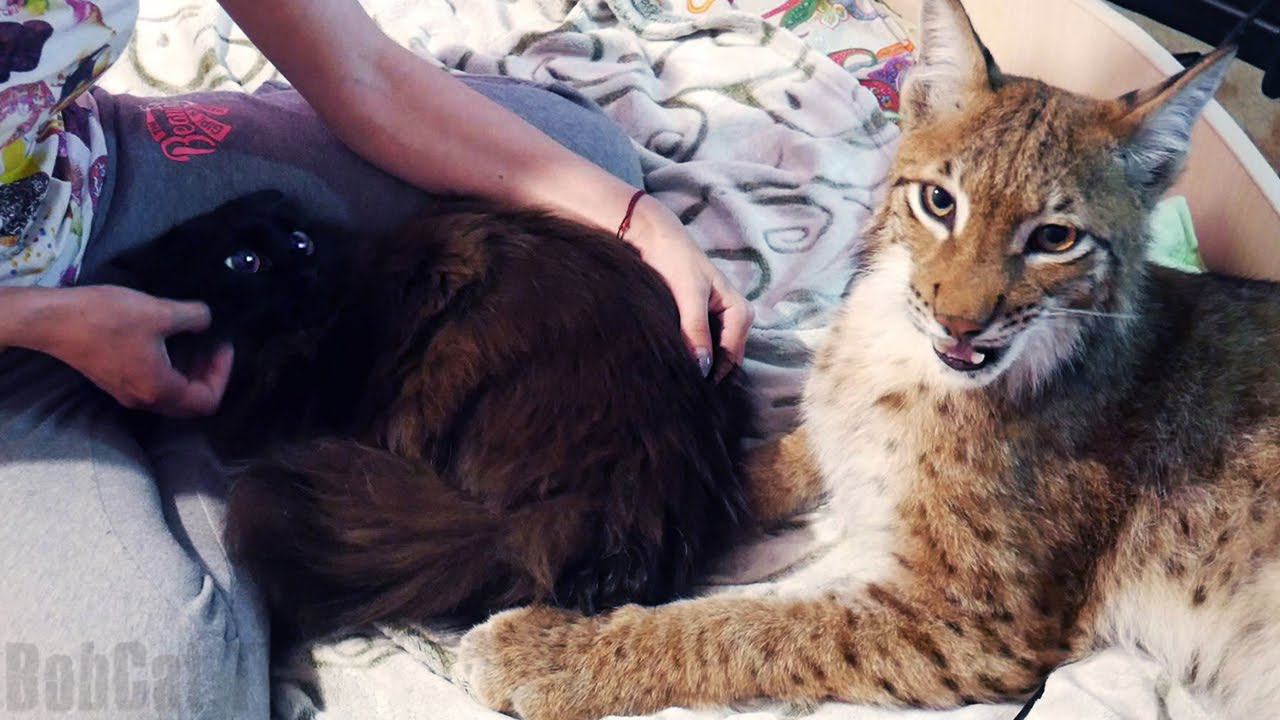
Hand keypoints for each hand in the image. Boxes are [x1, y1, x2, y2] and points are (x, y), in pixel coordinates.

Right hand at [34, 286, 233, 416]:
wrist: (53, 320)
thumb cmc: (106, 317)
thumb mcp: (160, 312)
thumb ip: (194, 318)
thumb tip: (207, 320)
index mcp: (159, 390)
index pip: (206, 401)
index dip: (222, 374)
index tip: (223, 346)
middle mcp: (144, 400)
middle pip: (190, 403)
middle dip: (208, 374)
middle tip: (213, 345)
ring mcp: (127, 393)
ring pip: (171, 394)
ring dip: (188, 371)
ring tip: (194, 340)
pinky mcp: (115, 380)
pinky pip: (153, 384)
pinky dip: (169, 368)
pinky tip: (168, 341)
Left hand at [626, 195, 753, 379]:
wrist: (656, 239)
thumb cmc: (675, 260)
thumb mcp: (687, 294)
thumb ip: (695, 329)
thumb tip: (702, 366)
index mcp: (740, 312)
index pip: (731, 356)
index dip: (712, 374)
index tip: (688, 389)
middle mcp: (736, 319)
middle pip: (726, 359)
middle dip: (706, 373)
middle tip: (678, 387)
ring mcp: (722, 322)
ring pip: (714, 355)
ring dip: (698, 366)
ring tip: (674, 377)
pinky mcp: (705, 322)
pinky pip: (704, 347)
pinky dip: (691, 356)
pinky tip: (674, 362)